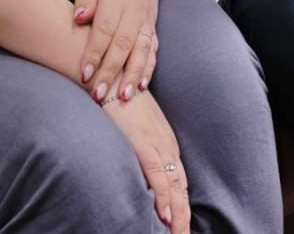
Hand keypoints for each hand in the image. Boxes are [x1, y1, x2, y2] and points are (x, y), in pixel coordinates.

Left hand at [73, 0, 159, 104]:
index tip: (84, 75)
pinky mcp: (153, 32)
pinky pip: (153, 52)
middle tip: (98, 95)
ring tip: (124, 98)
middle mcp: (133, 14)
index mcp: (115, 1)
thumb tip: (79, 17)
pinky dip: (148, 70)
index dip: (95, 53)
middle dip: (111, 72)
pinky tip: (142, 87)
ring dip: (133, 76)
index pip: (104, 30)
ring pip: (141, 52)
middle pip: (123, 46)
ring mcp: (146, 24)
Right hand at [103, 91, 189, 232]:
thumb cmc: (119, 99)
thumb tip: (135, 162)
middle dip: (184, 215)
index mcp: (165, 141)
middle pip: (181, 188)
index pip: (178, 180)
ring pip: (174, 187)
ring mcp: (158, 144)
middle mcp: (167, 144)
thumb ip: (139, 143)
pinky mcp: (144, 143)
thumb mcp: (134, 123)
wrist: (110, 75)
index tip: (182, 224)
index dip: (181, 204)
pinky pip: (158, 177)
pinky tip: (165, 215)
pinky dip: (163, 198)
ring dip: (178, 215)